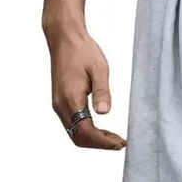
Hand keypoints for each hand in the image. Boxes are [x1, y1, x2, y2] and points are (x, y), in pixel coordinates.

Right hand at [47, 27, 125, 149]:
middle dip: (100, 144)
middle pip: (79, 138)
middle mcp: (61, 105)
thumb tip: (104, 113)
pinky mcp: (61, 102)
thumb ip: (102, 92)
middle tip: (121, 143)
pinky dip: (88, 132)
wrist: (64, 37)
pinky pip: (73, 125)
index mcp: (70, 98)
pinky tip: (102, 130)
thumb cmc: (82, 50)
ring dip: (95, 140)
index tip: (121, 143)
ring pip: (75, 133)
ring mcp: (59, 105)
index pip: (86, 132)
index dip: (104, 142)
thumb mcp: (99, 69)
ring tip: (115, 139)